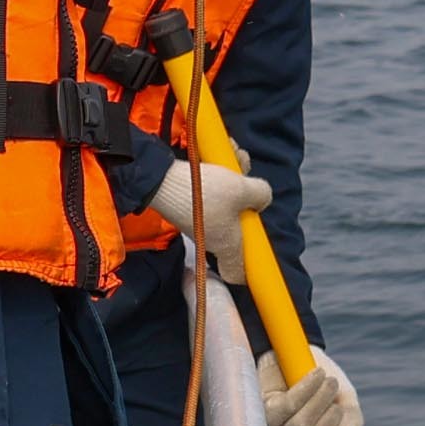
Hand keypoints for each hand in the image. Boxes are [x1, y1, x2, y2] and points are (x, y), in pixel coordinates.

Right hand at [144, 157, 270, 273]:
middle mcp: (213, 238)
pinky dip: (218, 175)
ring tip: (236, 155)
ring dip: (234, 178)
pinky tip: (225, 152)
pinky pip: (211, 193)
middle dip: (247, 200)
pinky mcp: (189, 206)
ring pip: (226, 204)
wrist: (162, 181)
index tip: (256, 248)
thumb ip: (261, 195)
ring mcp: (199, 222)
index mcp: (227, 246)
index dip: (247, 268)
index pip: (236, 273)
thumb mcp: (242, 189)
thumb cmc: (206, 193)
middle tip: (248, 180)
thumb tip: (262, 200)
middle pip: (237, 228)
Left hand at [265, 348, 363, 425]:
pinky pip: (287, 406)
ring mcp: (278, 423)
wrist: (302, 350)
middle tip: (337, 406)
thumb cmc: (324, 379)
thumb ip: (351, 418)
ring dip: (319, 402)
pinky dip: (305, 390)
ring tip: (329, 381)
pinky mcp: (266, 404)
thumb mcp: (345, 397)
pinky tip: (316, 374)